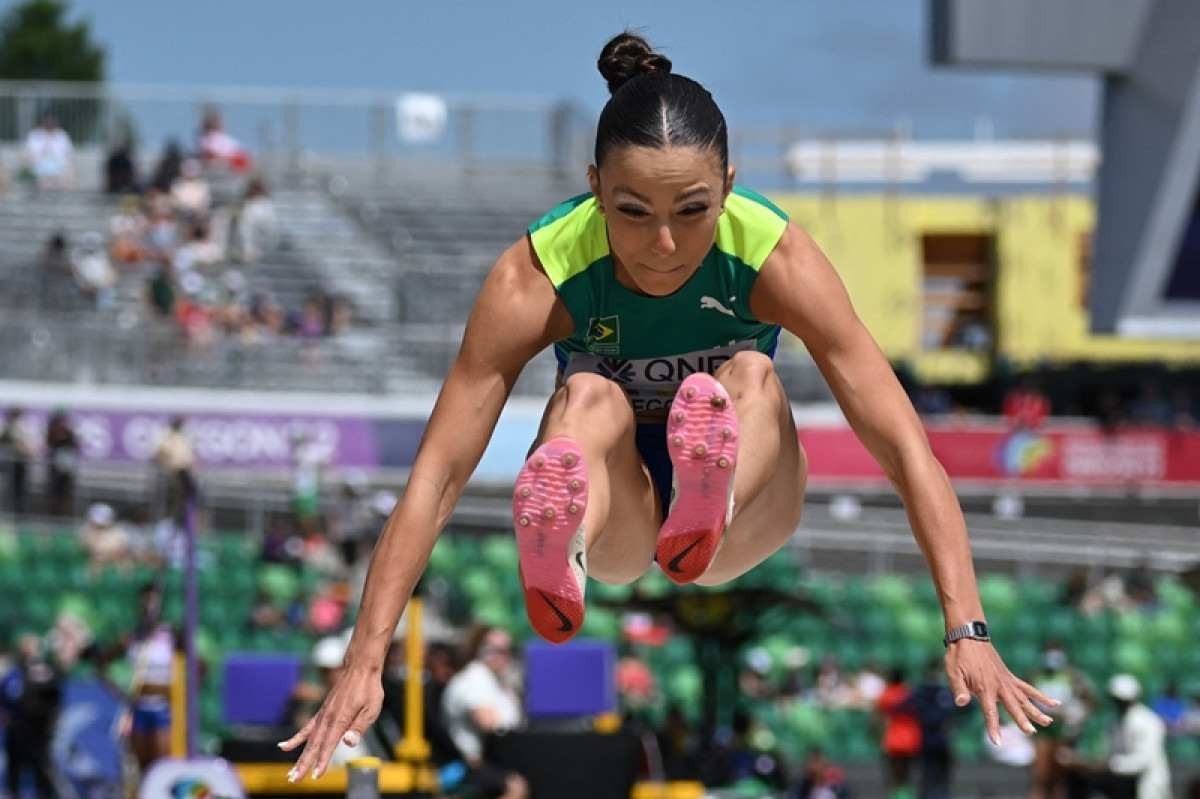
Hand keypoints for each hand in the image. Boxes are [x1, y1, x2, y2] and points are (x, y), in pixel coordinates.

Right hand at [277, 664, 383, 781]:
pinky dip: (295, 739)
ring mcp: (323, 716)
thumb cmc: (369, 689)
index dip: (322, 761)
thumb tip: (348, 741)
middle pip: (314, 746)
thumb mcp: (372, 708)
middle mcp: (328, 719)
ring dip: (300, 758)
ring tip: (291, 773)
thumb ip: (359, 727)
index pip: (329, 745)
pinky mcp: (321, 713)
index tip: (315, 776)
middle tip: (295, 779)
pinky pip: (306, 729)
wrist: (359, 669)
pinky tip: (284, 747)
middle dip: (305, 764)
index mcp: (340, 719)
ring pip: (308, 741)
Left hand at [945, 640, 1057, 745]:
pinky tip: (1055, 703)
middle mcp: (999, 686)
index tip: (998, 743)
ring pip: (1025, 699)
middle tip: (1031, 733)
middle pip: (1013, 706)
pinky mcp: (1010, 677)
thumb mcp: (952, 671)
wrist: (968, 635)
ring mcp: (1006, 681)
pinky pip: (1028, 688)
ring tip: (1049, 722)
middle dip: (1021, 720)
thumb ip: (958, 688)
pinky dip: (1040, 696)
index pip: (990, 712)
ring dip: (1036, 711)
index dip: (993, 727)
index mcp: (984, 687)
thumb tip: (961, 703)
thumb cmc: (958, 655)